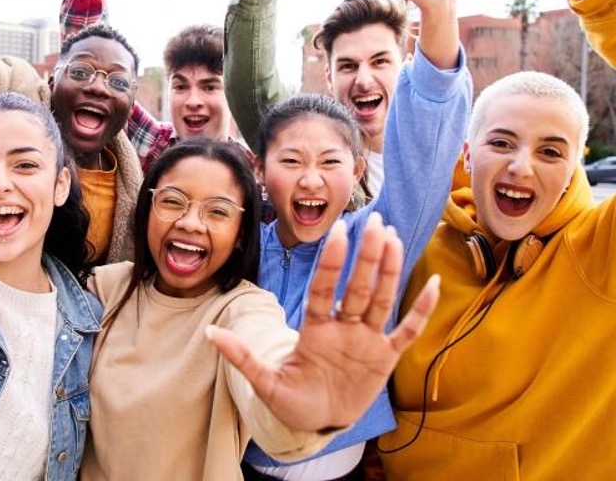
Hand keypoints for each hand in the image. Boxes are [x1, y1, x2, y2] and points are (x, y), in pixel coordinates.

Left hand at [207, 214, 439, 431]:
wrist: (317, 421)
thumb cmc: (292, 400)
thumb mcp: (265, 382)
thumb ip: (242, 358)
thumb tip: (210, 334)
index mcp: (315, 330)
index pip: (324, 290)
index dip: (332, 264)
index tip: (338, 233)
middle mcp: (342, 328)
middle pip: (356, 287)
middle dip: (365, 256)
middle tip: (374, 220)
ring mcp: (365, 340)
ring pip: (380, 299)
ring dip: (388, 270)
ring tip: (394, 236)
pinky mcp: (385, 357)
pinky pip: (406, 330)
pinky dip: (420, 310)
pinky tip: (432, 284)